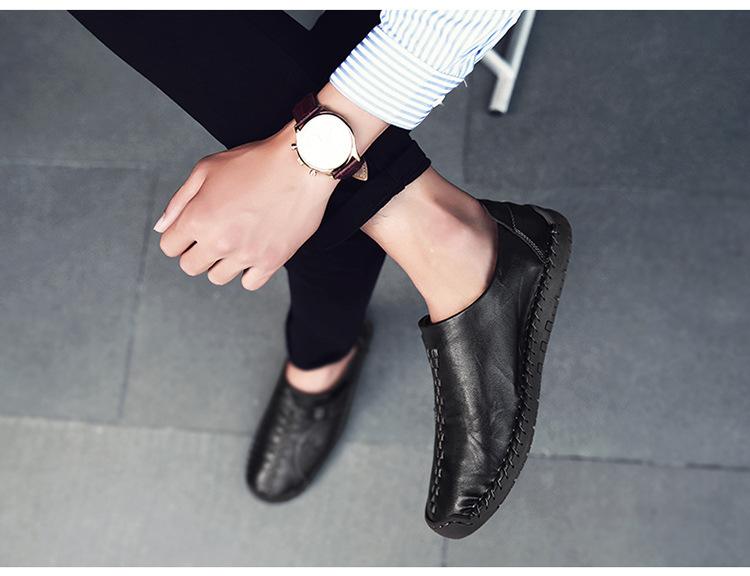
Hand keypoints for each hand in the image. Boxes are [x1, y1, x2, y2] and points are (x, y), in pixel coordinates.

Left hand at [154, 122, 335, 289]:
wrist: (300, 163)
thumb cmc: (254, 161)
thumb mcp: (206, 169)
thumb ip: (179, 201)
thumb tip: (161, 227)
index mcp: (198, 218)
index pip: (169, 247)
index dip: (178, 236)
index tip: (192, 228)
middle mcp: (219, 241)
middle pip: (190, 266)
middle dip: (196, 251)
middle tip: (214, 233)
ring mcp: (246, 254)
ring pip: (218, 277)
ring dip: (221, 262)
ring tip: (236, 240)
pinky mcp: (272, 261)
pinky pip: (250, 283)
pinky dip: (248, 271)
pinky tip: (253, 251)